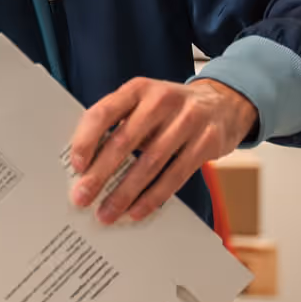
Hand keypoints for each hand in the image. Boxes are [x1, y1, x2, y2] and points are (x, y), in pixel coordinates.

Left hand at [69, 79, 255, 223]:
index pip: (103, 113)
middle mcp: (161, 100)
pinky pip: (175, 175)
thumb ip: (118, 125)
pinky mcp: (206, 141)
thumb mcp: (143, 103)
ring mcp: (187, 119)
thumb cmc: (170, 109)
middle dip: (99, 174)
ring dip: (124, 193)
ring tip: (107, 213)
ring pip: (150, 163)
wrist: (223, 103)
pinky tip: (137, 210)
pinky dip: (153, 197)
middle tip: (82, 197)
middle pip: (124, 141)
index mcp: (137, 89)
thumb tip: (85, 166)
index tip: (76, 166)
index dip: (86, 140)